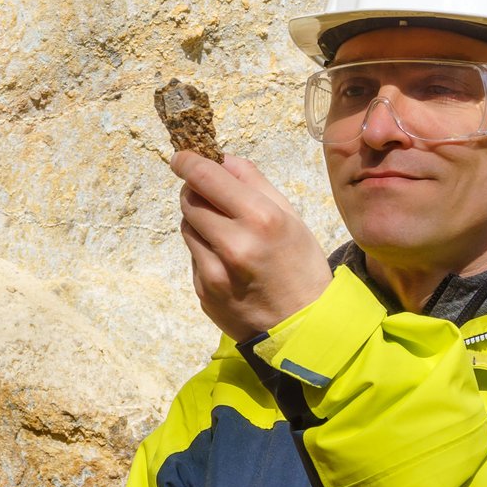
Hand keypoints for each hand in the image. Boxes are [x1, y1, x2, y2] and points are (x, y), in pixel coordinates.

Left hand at [170, 152, 332, 340]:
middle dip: (195, 191)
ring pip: (187, 228)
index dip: (188, 162)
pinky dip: (205, 251)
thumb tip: (221, 158)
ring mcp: (214, 272)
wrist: (303, 329)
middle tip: (211, 195)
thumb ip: (254, 182)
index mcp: (260, 218)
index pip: (206, 178)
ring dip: (199, 222)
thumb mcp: (291, 217)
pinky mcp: (203, 292)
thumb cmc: (302, 267)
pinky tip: (229, 262)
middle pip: (189, 200)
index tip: (182, 157)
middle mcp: (233, 244)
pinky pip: (194, 257)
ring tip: (227, 233)